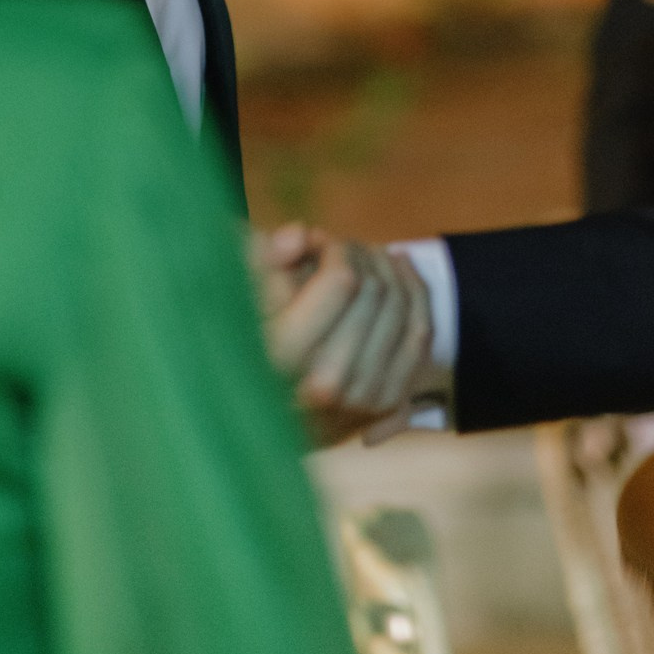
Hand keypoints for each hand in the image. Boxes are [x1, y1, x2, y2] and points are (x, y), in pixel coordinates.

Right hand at [253, 225, 436, 443]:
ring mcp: (360, 398)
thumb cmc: (240, 339)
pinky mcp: (383, 404)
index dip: (337, 249)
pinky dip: (416, 297)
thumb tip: (300, 236)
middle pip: (375, 291)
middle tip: (345, 247)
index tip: (320, 243)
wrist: (254, 417)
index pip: (342, 282)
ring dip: (392, 270)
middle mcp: (325, 386)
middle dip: (363, 255)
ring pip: (402, 310)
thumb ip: (261, 258)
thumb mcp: (234, 292)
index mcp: (282, 358)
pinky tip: (401, 271)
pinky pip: (419, 337)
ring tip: (372, 254)